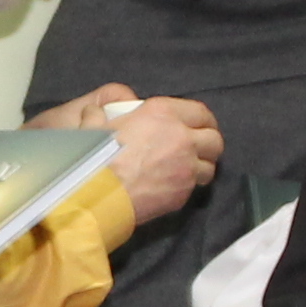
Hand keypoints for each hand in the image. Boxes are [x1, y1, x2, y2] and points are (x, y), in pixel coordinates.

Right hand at [41, 82, 224, 223]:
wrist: (98, 195)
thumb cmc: (95, 158)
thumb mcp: (92, 126)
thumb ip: (97, 114)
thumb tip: (94, 112)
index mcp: (162, 114)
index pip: (200, 111)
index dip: (204, 119)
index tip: (201, 124)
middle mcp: (181, 138)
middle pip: (214, 140)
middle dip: (209, 143)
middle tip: (199, 147)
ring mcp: (186, 167)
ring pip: (210, 166)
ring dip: (201, 166)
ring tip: (188, 168)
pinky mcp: (183, 192)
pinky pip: (195, 187)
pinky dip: (188, 184)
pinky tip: (174, 184)